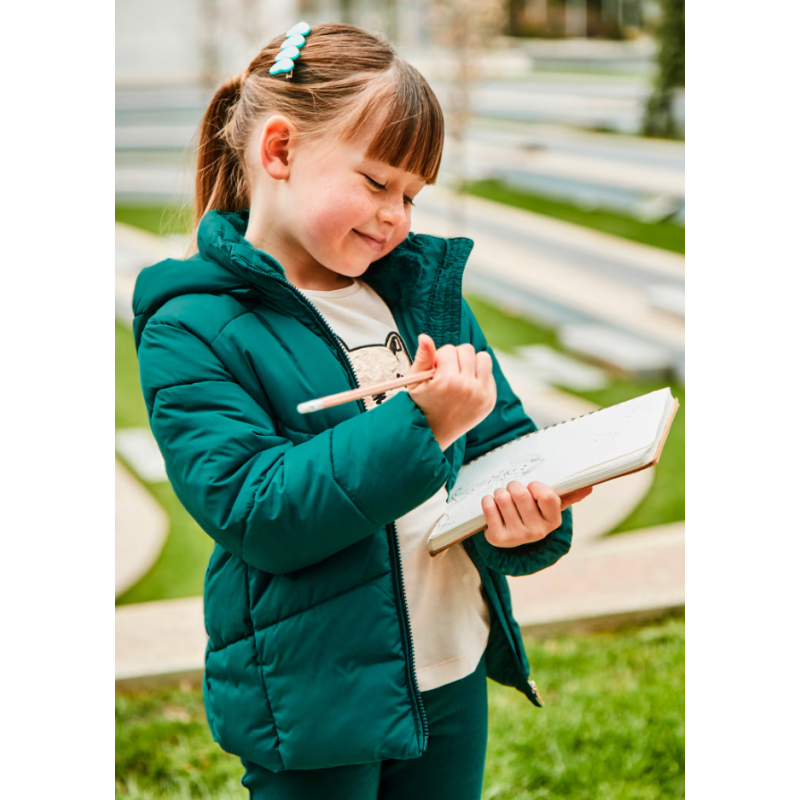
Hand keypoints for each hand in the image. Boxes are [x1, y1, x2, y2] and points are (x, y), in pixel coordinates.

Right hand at [407, 333, 496, 451]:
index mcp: (448, 381)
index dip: (439, 358)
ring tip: (459, 376)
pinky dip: (479, 376)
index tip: (435, 371)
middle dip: (455, 358)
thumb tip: (425, 337)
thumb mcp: (415, 382)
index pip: (449, 349)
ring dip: (471, 362)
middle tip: (447, 373)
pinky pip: (489, 373)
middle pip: (467, 350)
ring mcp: (482, 395)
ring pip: (483, 358)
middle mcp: (468, 387)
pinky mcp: (490, 400)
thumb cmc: (422, 405)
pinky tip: (467, 387)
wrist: (434, 433)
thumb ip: (422, 358)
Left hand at [480, 481, 592, 547]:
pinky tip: (493, 505)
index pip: (546, 495)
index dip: (535, 486)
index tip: (532, 488)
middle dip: (514, 486)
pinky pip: (489, 506)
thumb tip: (589, 487)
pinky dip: (488, 500)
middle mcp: (537, 532)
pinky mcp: (498, 538)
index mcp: (553, 521)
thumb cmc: (532, 513)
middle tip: (514, 490)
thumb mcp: (550, 506)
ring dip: (500, 492)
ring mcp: (517, 537)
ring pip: (503, 497)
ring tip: (504, 498)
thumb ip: (569, 495)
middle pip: (521, 494)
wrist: (510, 535)